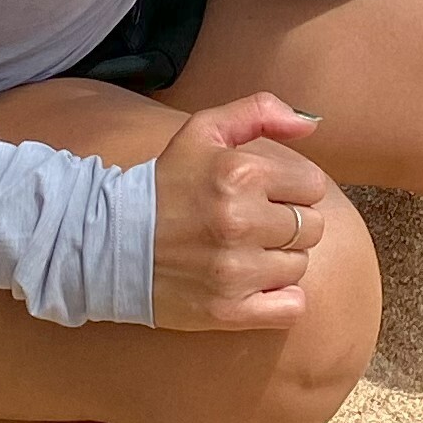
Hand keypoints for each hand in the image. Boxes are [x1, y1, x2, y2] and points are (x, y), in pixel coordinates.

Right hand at [150, 93, 333, 329]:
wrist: (109, 243)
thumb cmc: (165, 184)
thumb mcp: (204, 131)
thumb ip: (260, 112)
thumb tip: (310, 123)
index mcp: (241, 173)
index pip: (313, 186)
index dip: (292, 189)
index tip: (266, 195)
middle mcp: (240, 222)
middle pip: (311, 227)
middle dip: (289, 224)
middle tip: (255, 225)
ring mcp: (234, 270)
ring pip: (300, 266)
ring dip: (280, 260)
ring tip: (246, 252)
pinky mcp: (227, 311)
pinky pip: (291, 307)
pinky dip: (281, 300)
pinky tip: (256, 285)